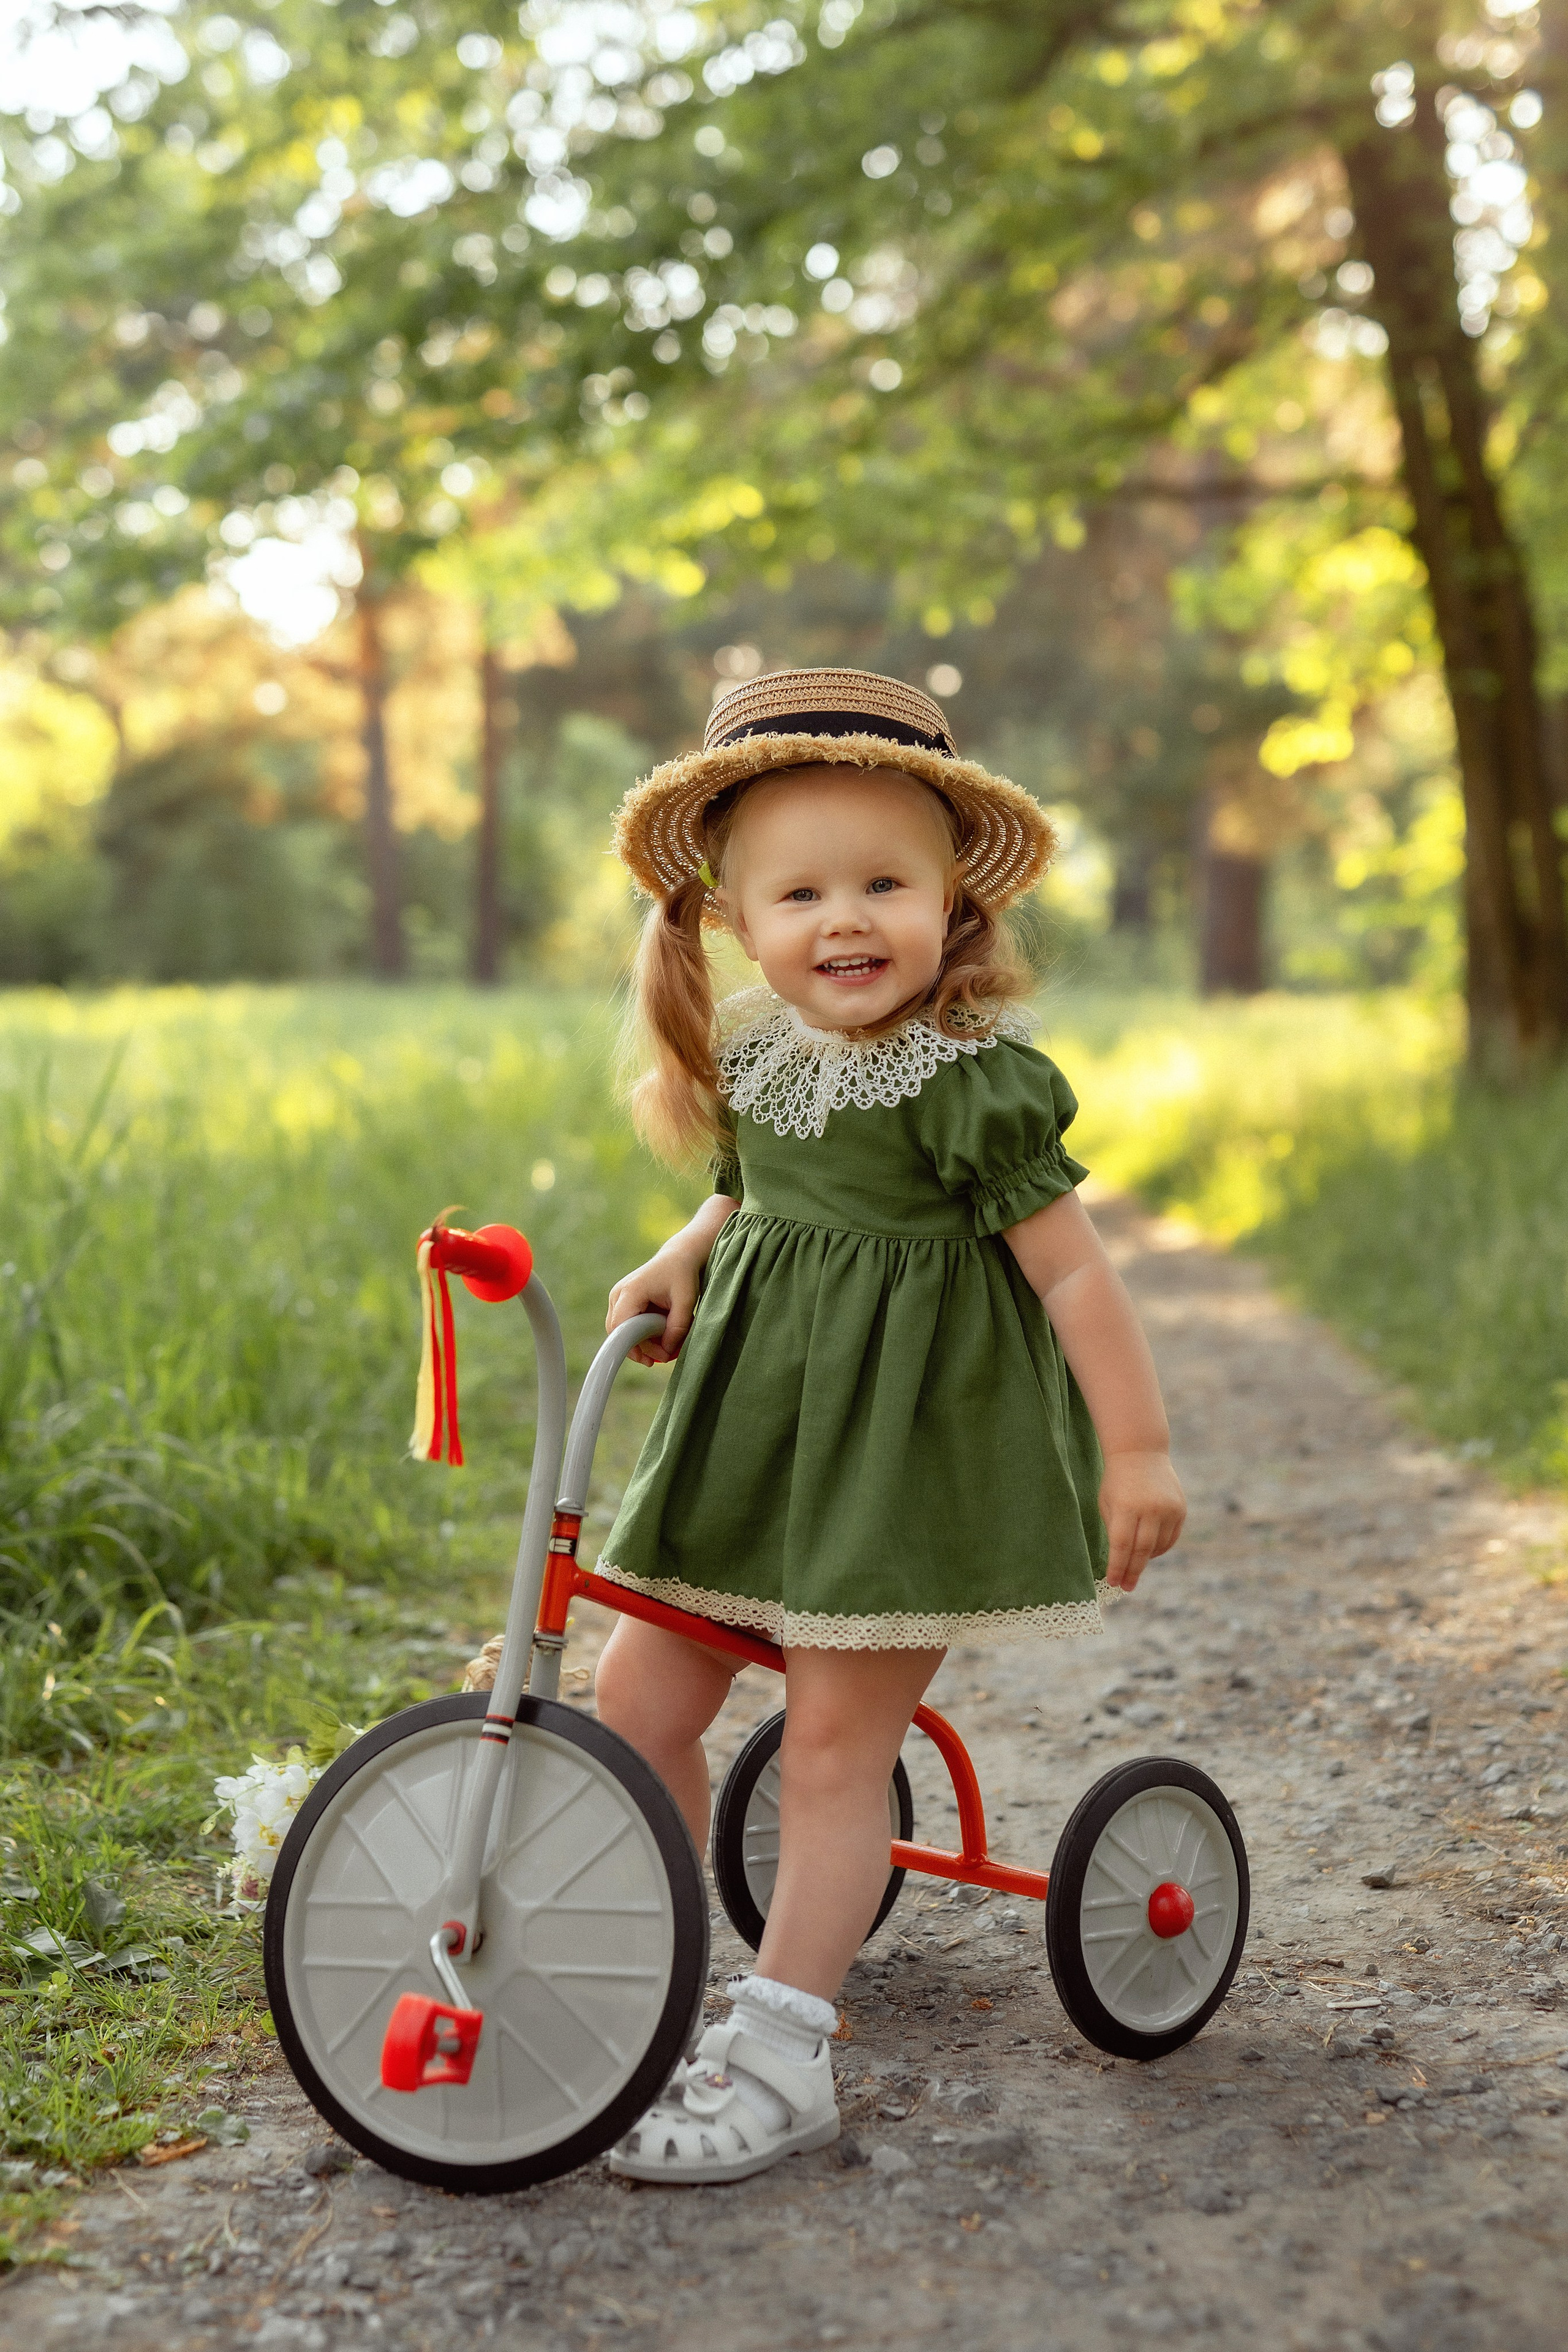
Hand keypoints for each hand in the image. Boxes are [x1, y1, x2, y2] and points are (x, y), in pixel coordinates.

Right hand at [608, 1241, 706, 1364]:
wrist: (679, 1256)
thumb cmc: (682, 1274)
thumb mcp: (686, 1300)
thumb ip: (677, 1327)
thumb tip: (666, 1352)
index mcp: (630, 1292)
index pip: (620, 1328)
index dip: (632, 1348)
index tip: (651, 1361)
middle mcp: (618, 1295)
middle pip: (619, 1333)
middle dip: (643, 1349)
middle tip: (667, 1356)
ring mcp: (618, 1299)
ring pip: (624, 1332)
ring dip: (646, 1344)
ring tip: (672, 1347)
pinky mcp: (624, 1304)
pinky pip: (629, 1327)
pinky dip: (646, 1336)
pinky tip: (666, 1338)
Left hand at [1099, 1451, 1185, 1592]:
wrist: (1141, 1453)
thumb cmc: (1117, 1481)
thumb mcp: (1107, 1503)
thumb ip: (1114, 1530)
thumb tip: (1121, 1561)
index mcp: (1126, 1506)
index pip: (1122, 1545)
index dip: (1118, 1567)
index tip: (1114, 1582)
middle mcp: (1150, 1508)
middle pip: (1141, 1550)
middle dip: (1132, 1571)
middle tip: (1126, 1586)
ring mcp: (1168, 1509)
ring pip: (1158, 1546)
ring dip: (1146, 1559)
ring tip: (1134, 1566)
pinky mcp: (1180, 1509)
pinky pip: (1170, 1538)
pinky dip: (1159, 1548)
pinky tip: (1149, 1552)